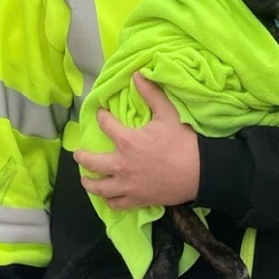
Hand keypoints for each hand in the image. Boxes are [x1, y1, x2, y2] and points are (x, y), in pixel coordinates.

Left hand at [74, 72, 199, 209]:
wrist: (200, 173)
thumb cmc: (183, 142)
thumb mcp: (168, 113)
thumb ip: (151, 93)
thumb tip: (137, 74)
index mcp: (127, 141)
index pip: (105, 125)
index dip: (101, 117)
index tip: (101, 114)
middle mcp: (121, 165)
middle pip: (91, 163)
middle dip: (81, 157)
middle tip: (78, 153)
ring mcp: (128, 185)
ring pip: (99, 188)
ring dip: (89, 182)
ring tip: (86, 179)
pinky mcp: (137, 200)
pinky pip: (116, 204)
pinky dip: (109, 200)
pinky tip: (108, 197)